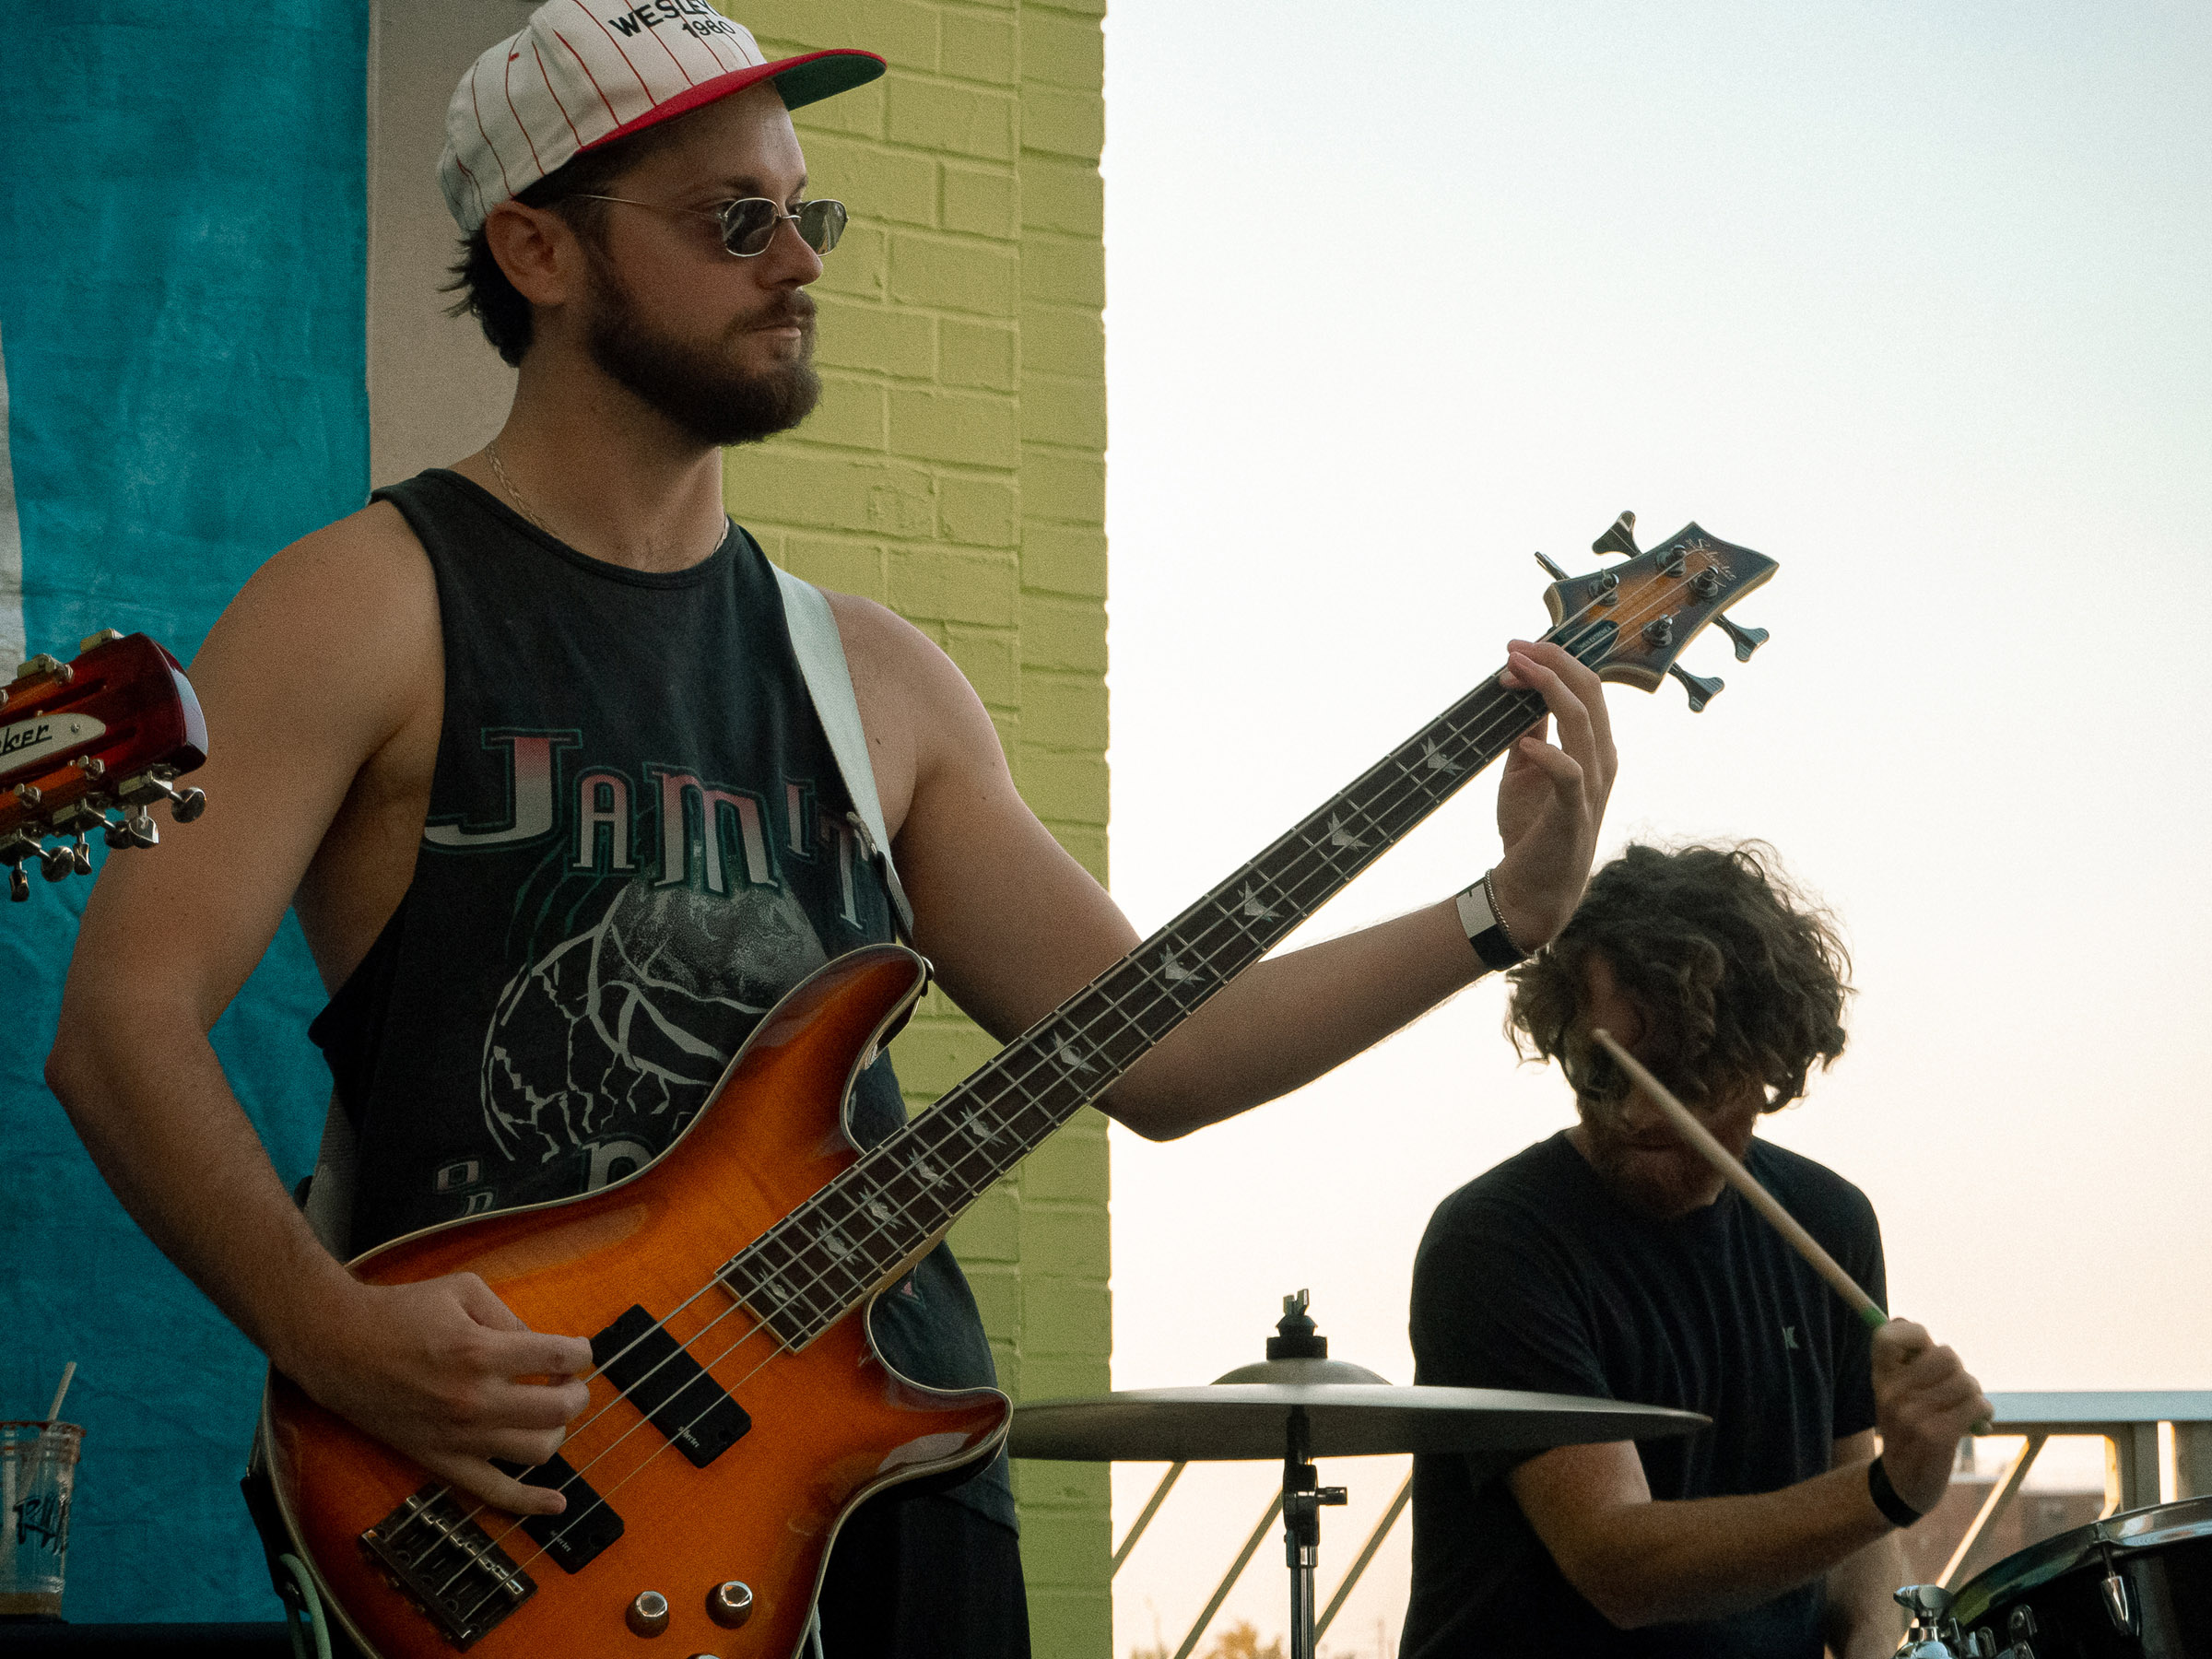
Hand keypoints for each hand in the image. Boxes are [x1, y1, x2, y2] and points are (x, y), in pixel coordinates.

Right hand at [277, 1273, 593, 1515]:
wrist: (337, 1347)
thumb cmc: (399, 1312)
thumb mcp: (463, 1290)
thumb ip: (510, 1316)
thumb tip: (544, 1346)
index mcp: (481, 1352)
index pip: (560, 1359)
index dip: (581, 1352)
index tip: (576, 1349)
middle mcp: (474, 1400)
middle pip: (559, 1409)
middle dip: (576, 1392)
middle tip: (567, 1381)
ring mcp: (458, 1437)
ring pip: (538, 1451)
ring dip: (556, 1430)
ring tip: (547, 1412)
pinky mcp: (440, 1461)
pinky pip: (492, 1493)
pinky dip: (529, 1503)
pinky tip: (557, 1503)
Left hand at [1489, 640, 1617, 947]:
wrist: (1530, 892)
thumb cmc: (1530, 832)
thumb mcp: (1525, 774)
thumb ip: (1529, 737)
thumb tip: (1520, 697)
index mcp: (1593, 749)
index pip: (1585, 690)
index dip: (1553, 663)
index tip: (1515, 650)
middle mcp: (1601, 761)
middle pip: (1591, 693)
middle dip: (1553, 662)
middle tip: (1515, 646)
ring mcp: (1591, 787)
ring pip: (1583, 722)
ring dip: (1549, 688)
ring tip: (1515, 671)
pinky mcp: (1575, 814)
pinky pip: (1570, 774)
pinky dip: (1549, 753)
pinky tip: (1526, 741)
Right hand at [1871, 1319, 1990, 1515]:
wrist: (1905, 1482)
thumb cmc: (1908, 1429)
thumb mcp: (1895, 1393)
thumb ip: (1903, 1360)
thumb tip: (1905, 1321)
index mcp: (1880, 1378)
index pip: (1890, 1335)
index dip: (1915, 1333)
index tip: (1924, 1347)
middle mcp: (1893, 1394)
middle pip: (1945, 1354)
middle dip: (1959, 1370)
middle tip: (1953, 1388)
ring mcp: (1913, 1416)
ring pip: (1966, 1381)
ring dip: (1975, 1394)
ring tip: (1967, 1408)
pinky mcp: (1937, 1436)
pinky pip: (1976, 1405)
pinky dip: (1984, 1411)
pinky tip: (1978, 1421)